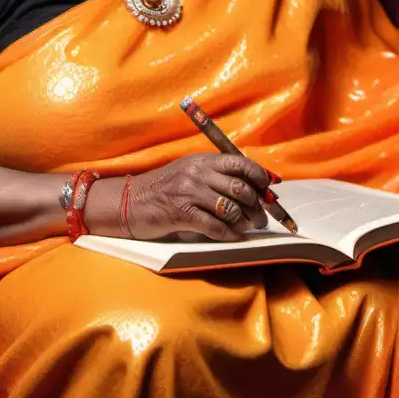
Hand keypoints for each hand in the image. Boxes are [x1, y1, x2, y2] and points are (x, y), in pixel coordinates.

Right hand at [90, 153, 272, 241]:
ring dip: (244, 222)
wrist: (128, 201)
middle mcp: (197, 173)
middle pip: (240, 188)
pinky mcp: (181, 214)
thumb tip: (251, 186)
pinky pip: (215, 226)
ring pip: (230, 208)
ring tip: (248, 228)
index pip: (241, 163)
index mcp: (202, 160)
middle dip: (257, 206)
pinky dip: (229, 234)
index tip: (269, 190)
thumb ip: (215, 175)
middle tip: (261, 218)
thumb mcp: (189, 171)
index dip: (260, 177)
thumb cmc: (163, 189)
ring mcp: (188, 192)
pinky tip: (233, 237)